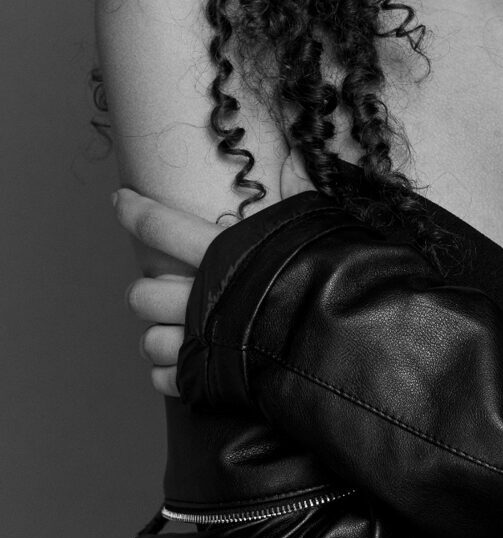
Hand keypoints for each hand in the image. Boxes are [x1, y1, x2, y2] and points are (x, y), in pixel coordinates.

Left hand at [115, 149, 313, 395]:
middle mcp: (201, 298)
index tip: (120, 201)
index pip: (160, 227)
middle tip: (170, 291)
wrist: (348, 338)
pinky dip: (171, 374)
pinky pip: (164, 379)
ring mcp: (200, 342)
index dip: (134, 211)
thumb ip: (298, 195)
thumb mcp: (316, 226)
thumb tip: (299, 157)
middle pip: (142, 293)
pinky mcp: (206, 380)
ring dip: (160, 337)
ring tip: (181, 335)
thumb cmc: (335, 277)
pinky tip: (189, 366)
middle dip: (151, 292)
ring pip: (148, 340)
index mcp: (221, 254)